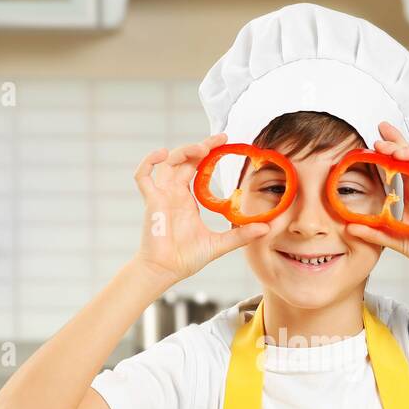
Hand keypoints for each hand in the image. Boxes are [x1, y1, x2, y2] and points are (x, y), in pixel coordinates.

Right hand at [133, 133, 268, 282]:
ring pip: (168, 163)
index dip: (209, 152)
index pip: (197, 167)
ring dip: (183, 151)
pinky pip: (143, 176)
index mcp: (188, 199)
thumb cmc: (187, 258)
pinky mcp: (151, 202)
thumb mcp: (220, 244)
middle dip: (201, 146)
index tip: (225, 142)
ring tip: (202, 148)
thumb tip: (266, 228)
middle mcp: (174, 193)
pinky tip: (163, 154)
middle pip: (184, 159)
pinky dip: (149, 162)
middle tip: (220, 138)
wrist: (166, 271)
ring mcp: (161, 196)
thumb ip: (240, 235)